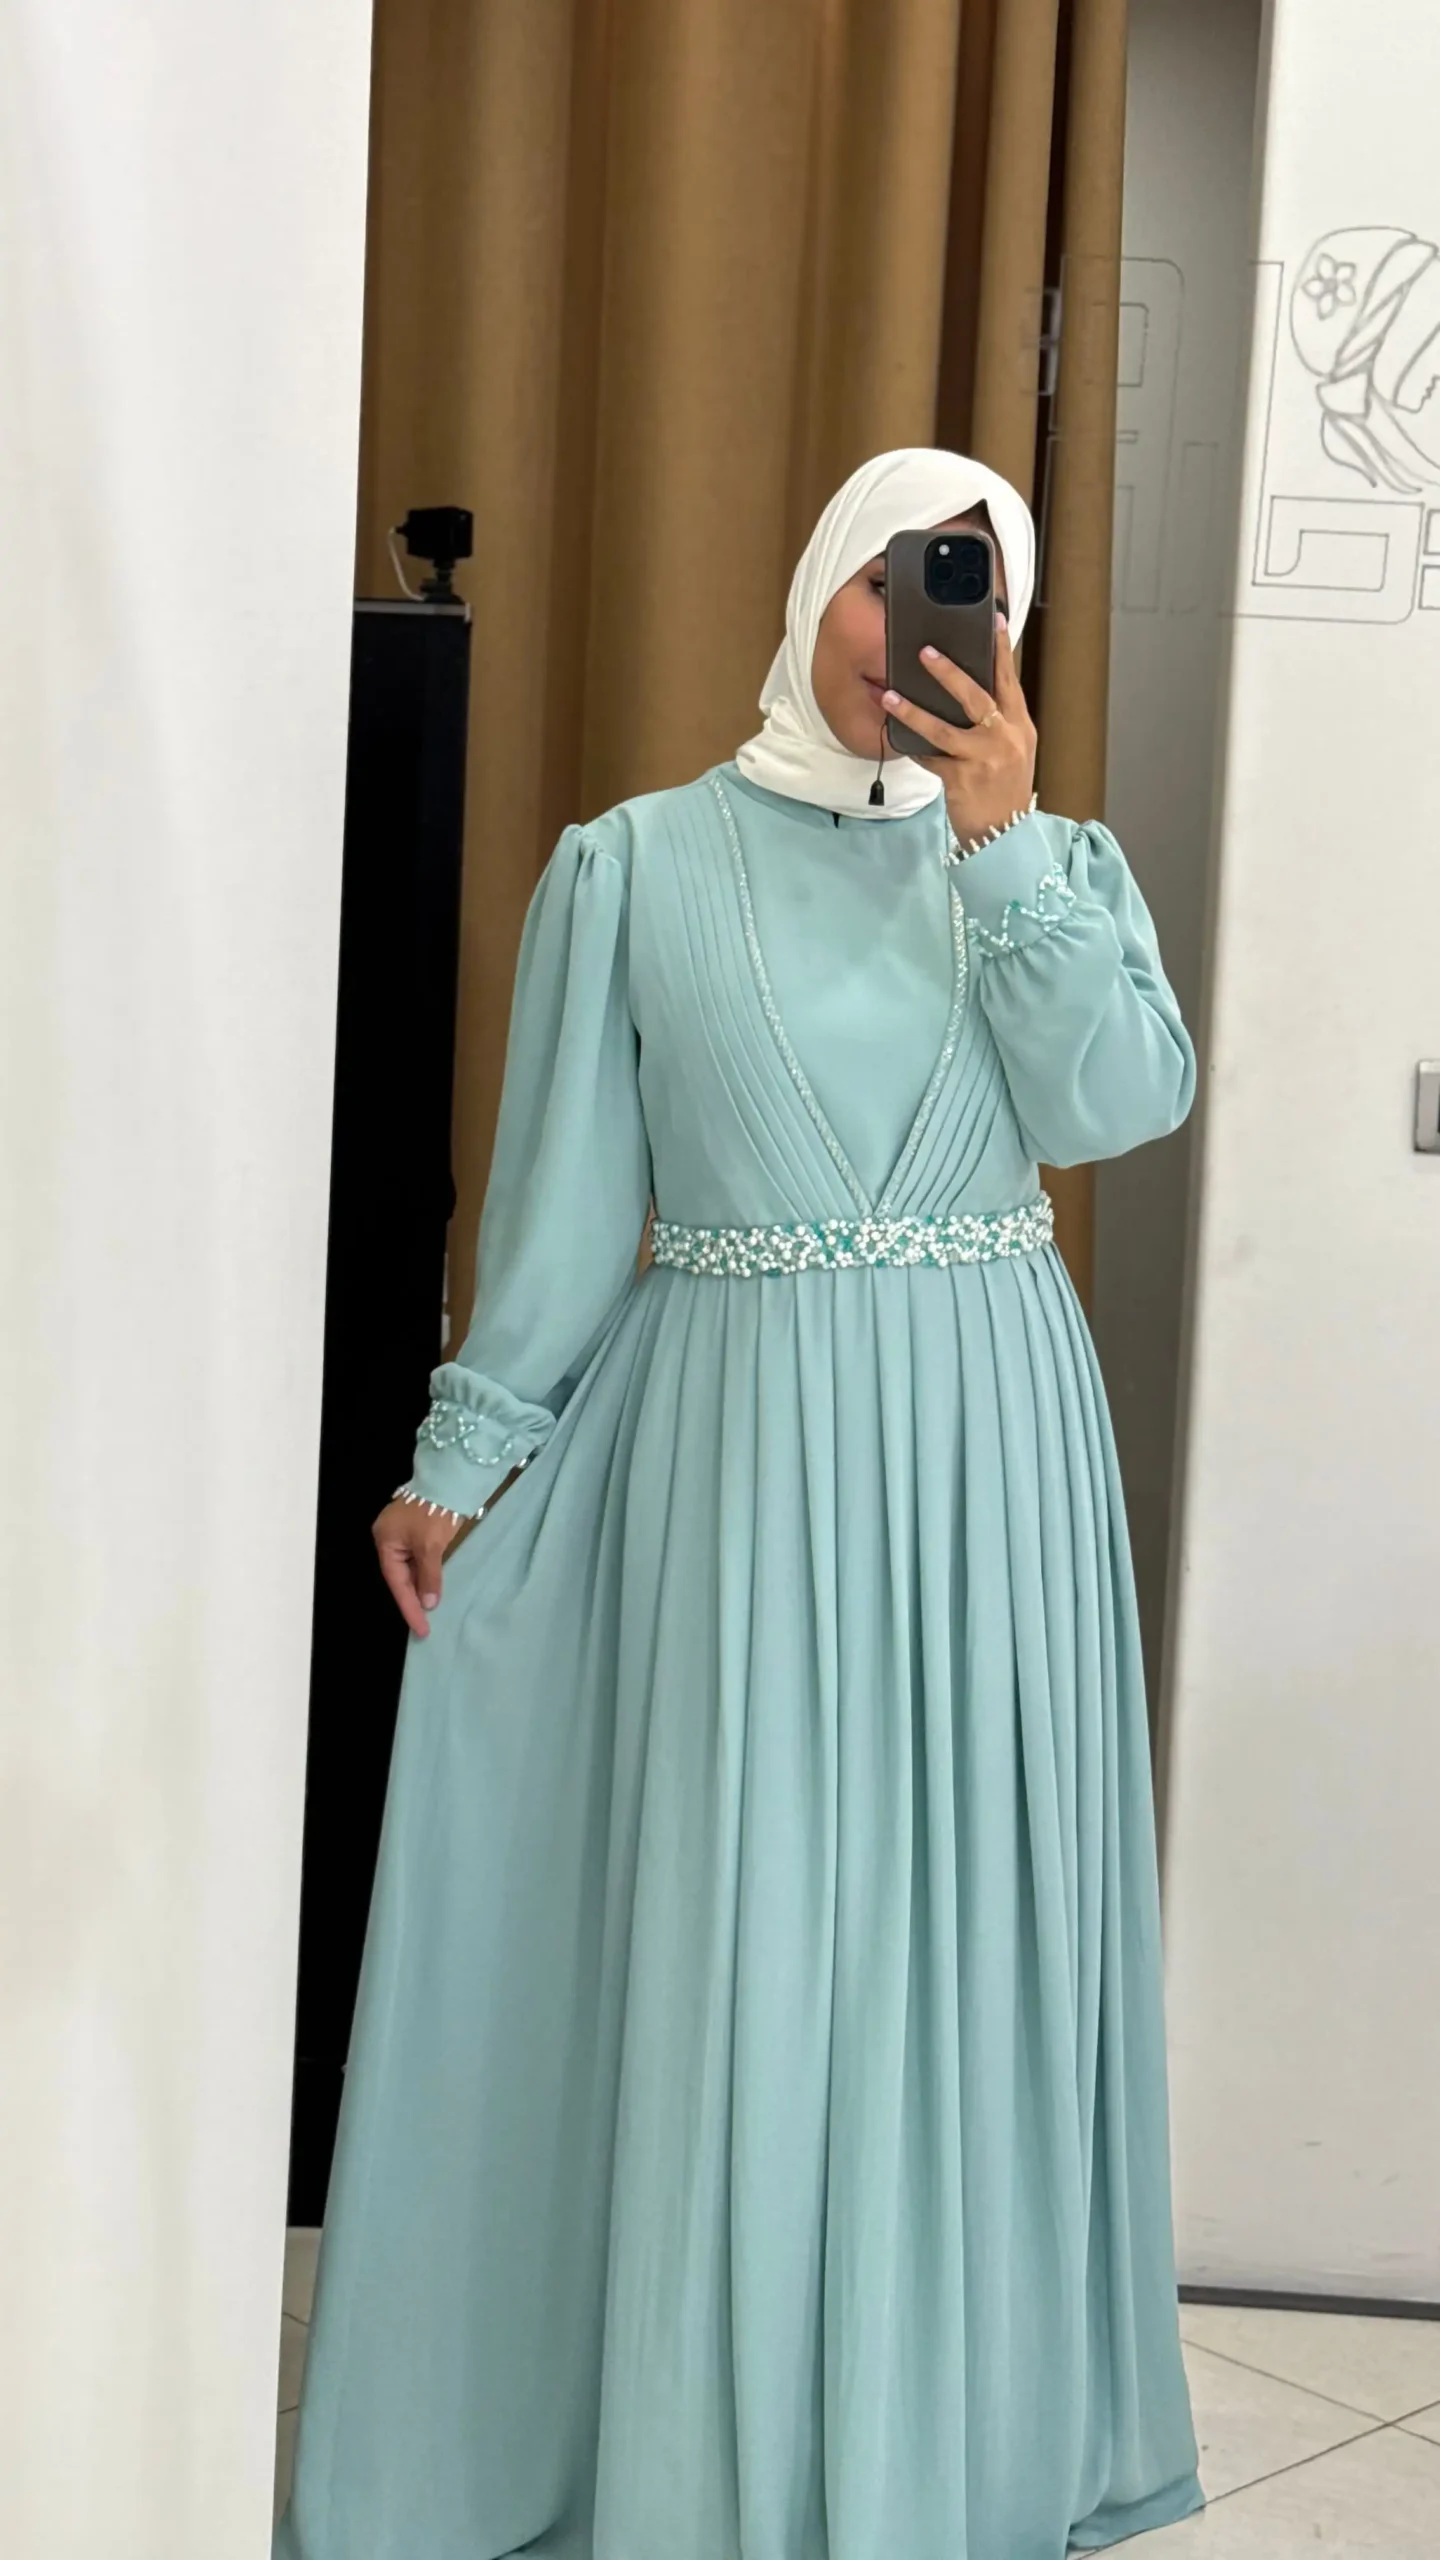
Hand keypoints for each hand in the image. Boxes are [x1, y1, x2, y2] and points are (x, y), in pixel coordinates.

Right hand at [372, 1496, 469, 1637]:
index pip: (396, 1582)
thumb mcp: (432, 1546)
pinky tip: (431, 1588)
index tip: (421, 1629)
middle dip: (412, 1600)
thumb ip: (429, 1576)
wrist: (448, 1477)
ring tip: (429, 1613)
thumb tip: (428, 1604)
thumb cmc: (435, 1510)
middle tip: (424, 1626)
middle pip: (399, 1576)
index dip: (409, 1607)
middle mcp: (388, 1538)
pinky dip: (424, 1574)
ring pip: (408, 1568)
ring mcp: (401, 1533)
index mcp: (385, 1541)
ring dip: (419, 1588)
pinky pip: (416, 1559)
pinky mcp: (415, 1530)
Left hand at [883, 615, 1036, 846]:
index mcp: (1020, 727)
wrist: (1006, 834)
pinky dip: (914, 748)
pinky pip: (931, 758)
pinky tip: (897, 739)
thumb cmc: (1005, 790)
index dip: (1001, 651)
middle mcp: (1006, 738)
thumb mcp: (1014, 752)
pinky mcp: (962, 779)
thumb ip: (998, 724)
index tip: (995, 621)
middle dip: (949, 672)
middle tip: (925, 652)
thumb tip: (970, 692)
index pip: (1009, 681)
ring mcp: (984, 759)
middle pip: (976, 695)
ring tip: (891, 696)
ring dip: (913, 710)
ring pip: (943, 728)